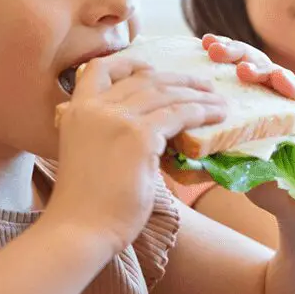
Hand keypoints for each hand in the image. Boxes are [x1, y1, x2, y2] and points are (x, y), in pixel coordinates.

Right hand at [44, 55, 226, 260]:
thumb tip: (149, 133)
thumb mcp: (89, 156)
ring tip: (218, 101)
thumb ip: (110, 136)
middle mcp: (94, 107)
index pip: (100, 68)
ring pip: (165, 93)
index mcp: (76, 111)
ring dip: (196, 94)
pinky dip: (201, 112)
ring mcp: (116, 118)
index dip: (128, 63)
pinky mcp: (138, 136)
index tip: (150, 67)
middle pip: (143, 78)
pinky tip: (217, 116)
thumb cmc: (86, 206)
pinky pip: (178, 114)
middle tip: (202, 85)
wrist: (79, 230)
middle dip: (177, 79)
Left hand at [201, 35, 294, 228]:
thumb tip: (172, 152)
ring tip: (241, 67)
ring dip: (259, 68)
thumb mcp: (232, 170)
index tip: (201, 45)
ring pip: (280, 78)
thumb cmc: (269, 184)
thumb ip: (210, 157)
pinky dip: (291, 88)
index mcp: (256, 105)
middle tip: (213, 48)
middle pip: (255, 66)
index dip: (221, 57)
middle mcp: (278, 102)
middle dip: (234, 53)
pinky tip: (278, 78)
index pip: (237, 71)